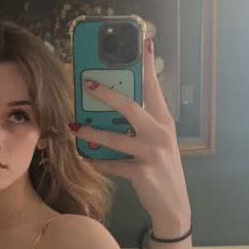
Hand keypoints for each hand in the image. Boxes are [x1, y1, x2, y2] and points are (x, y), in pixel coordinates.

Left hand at [70, 38, 191, 239]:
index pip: (155, 89)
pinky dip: (98, 162)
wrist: (174, 206)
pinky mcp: (142, 173)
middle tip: (88, 84)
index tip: (144, 42)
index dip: (148, 66)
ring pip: (116, 138)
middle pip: (131, 108)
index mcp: (165, 123)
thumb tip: (113, 111)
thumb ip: (143, 127)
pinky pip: (113, 165)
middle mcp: (161, 134)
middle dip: (107, 95)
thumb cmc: (163, 171)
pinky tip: (86, 158)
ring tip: (75, 127)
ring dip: (92, 133)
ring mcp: (152, 153)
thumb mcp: (159, 144)